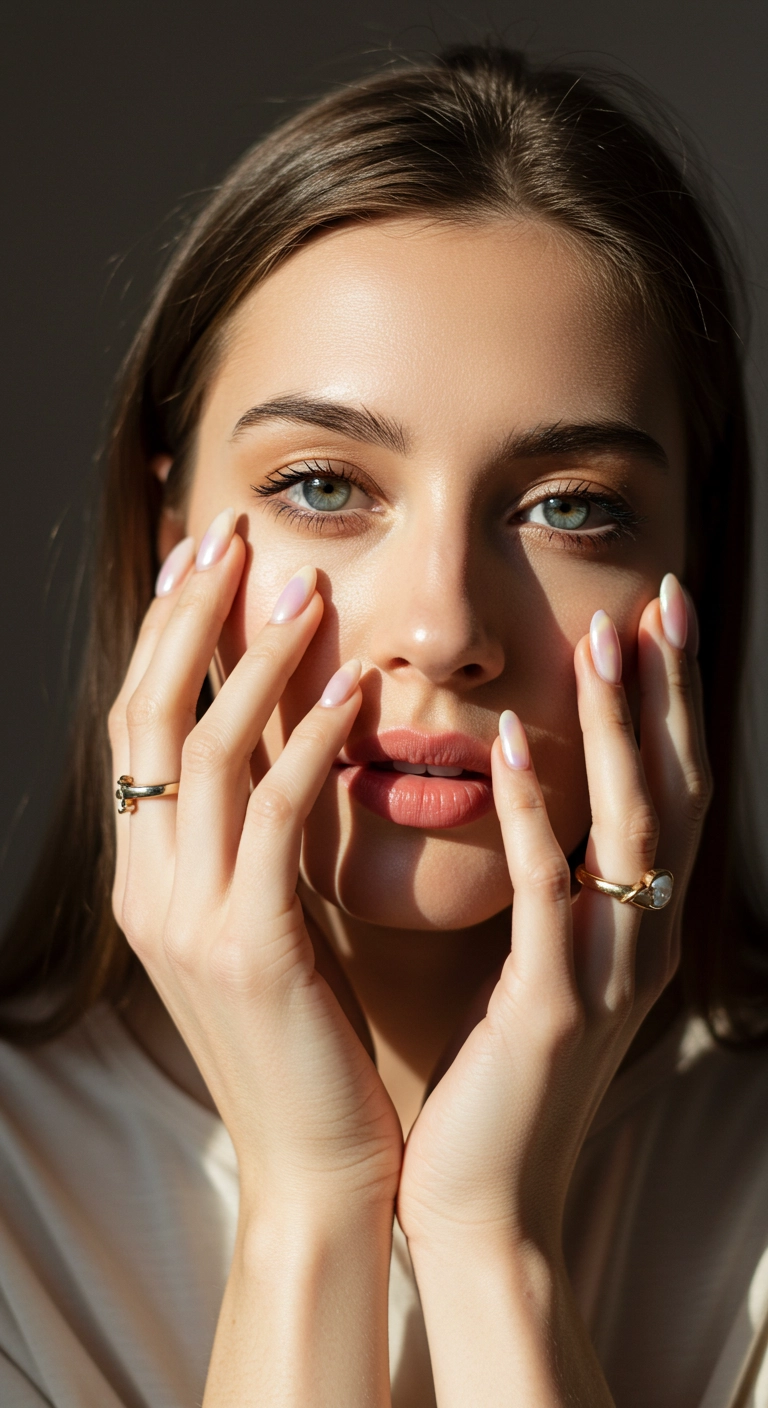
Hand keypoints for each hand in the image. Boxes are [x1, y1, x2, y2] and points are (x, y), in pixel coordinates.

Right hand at [109, 513, 401, 1214]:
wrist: (313, 1166)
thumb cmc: (304, 1040)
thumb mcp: (259, 924)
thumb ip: (254, 840)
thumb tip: (287, 743)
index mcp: (145, 878)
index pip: (138, 726)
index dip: (166, 636)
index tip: (206, 558)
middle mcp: (146, 887)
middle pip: (149, 715)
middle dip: (189, 616)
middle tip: (236, 534)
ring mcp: (187, 918)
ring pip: (206, 748)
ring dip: (258, 659)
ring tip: (310, 587)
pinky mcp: (249, 947)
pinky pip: (276, 815)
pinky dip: (312, 741)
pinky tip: (358, 688)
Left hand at [398, 582, 709, 1258]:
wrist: (484, 1202)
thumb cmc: (496, 1078)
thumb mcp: (539, 966)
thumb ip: (554, 888)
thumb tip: (527, 795)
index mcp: (636, 927)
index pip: (668, 791)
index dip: (672, 703)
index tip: (656, 613)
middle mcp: (641, 941)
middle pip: (673, 791)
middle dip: (670, 692)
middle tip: (660, 598)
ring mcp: (607, 974)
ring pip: (629, 828)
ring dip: (617, 730)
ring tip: (601, 642)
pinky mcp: (552, 1009)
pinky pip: (548, 893)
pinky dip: (531, 815)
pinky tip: (503, 749)